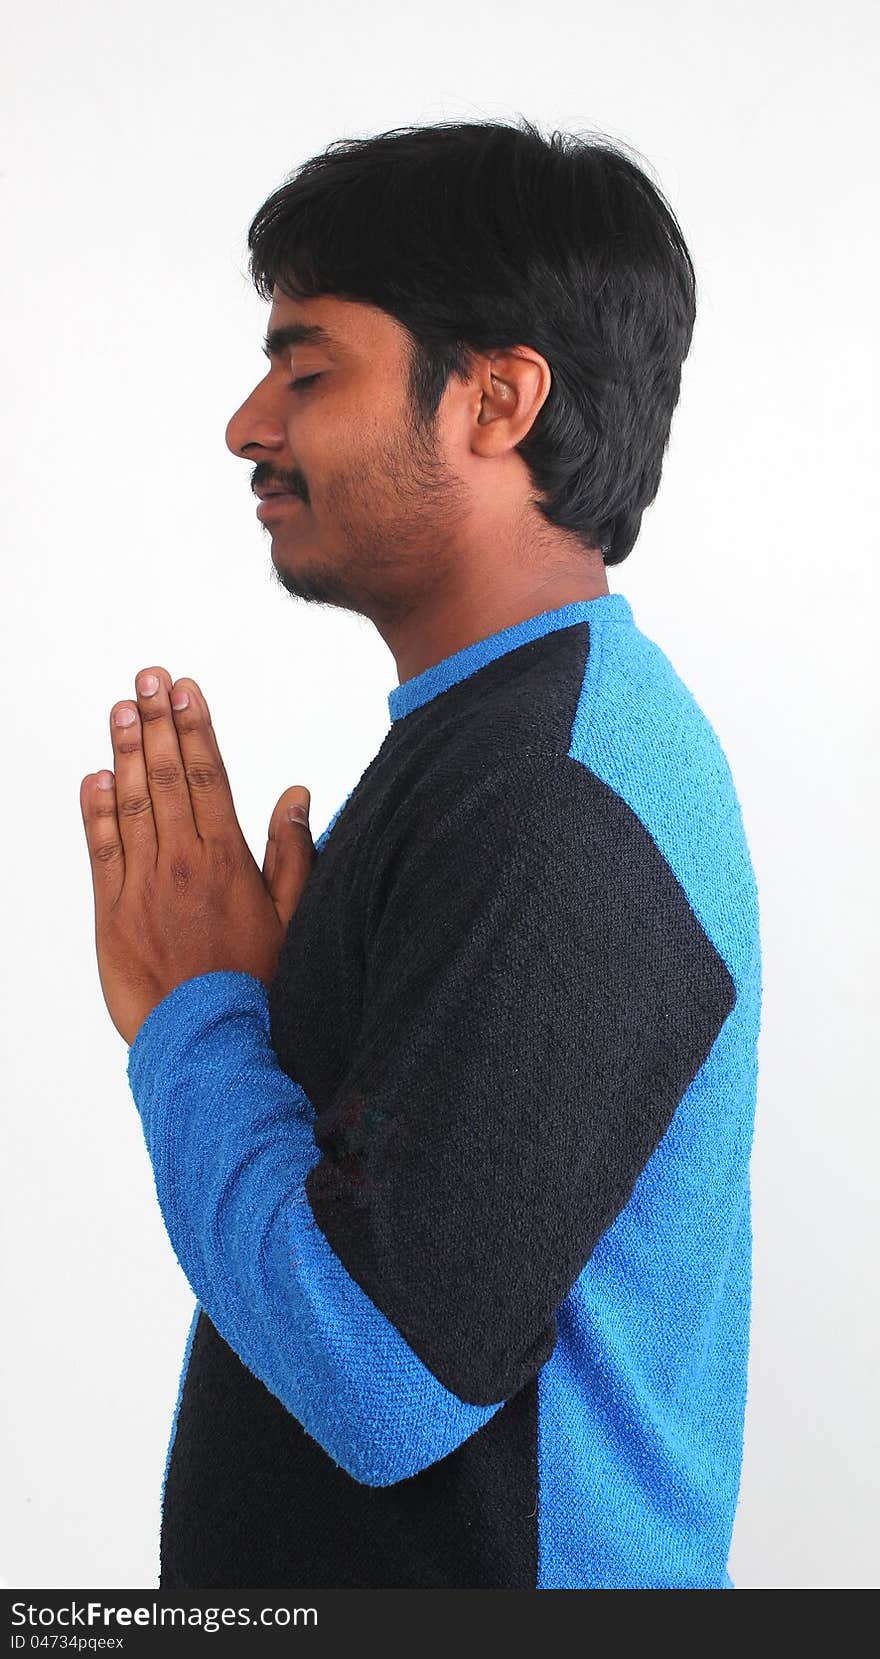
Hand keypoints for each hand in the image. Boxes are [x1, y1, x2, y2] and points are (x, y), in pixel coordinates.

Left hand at [80, 666, 314, 1046]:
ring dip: (125, 751)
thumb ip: (292, 853)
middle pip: (168, 777)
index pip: (209, 776)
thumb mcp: (293, 918)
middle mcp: (182, 863)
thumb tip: (295, 795)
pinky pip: (101, 850)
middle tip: (147, 677)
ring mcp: (142, 886)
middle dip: (157, 721)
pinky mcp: (111, 913)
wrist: (210, 1043)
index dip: (196, 727)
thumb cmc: (257, 984)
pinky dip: (96, 811)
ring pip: (131, 803)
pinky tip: (96, 777)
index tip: (185, 689)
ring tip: (121, 708)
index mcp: (228, 860)